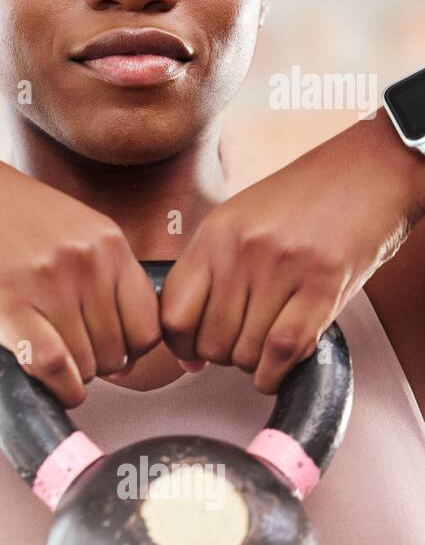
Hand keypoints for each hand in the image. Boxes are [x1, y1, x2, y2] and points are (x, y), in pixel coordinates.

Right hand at [0, 152, 162, 407]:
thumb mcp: (69, 226)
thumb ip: (99, 273)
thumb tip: (123, 345)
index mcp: (108, 241)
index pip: (149, 324)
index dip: (131, 349)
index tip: (110, 351)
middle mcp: (87, 261)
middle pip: (118, 350)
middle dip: (96, 364)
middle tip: (68, 353)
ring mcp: (49, 281)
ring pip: (87, 364)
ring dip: (72, 376)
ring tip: (48, 356)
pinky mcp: (8, 302)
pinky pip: (55, 366)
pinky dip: (60, 389)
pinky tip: (52, 385)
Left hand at [158, 121, 420, 393]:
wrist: (371, 170)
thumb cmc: (307, 201)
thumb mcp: (242, 224)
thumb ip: (211, 281)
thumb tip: (188, 358)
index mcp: (214, 234)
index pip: (173, 313)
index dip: (180, 346)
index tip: (194, 352)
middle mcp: (240, 249)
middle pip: (209, 340)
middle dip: (223, 356)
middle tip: (243, 343)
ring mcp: (280, 267)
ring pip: (245, 351)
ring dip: (254, 364)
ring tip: (267, 344)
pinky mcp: (322, 284)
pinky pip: (282, 350)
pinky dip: (275, 374)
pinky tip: (278, 367)